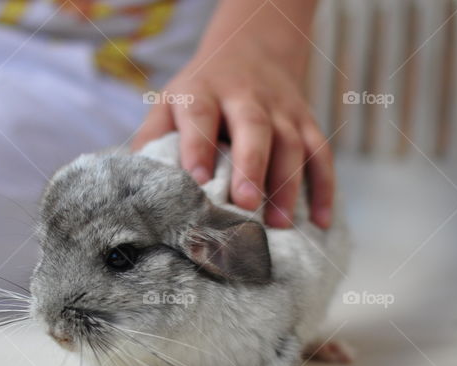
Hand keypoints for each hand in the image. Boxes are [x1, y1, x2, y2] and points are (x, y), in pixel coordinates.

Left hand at [132, 41, 333, 228]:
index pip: (200, 115)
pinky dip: (324, 188)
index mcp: (203, 92)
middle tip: (246, 203)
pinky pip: (321, 154)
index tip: (197, 180)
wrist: (251, 49)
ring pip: (292, 143)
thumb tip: (132, 185)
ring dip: (287, 184)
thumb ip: (152, 139)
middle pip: (253, 127)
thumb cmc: (200, 93)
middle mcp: (246, 96)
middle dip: (251, 165)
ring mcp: (281, 109)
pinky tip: (321, 220)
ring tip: (279, 223)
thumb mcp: (169, 102)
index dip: (198, 145)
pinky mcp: (307, 122)